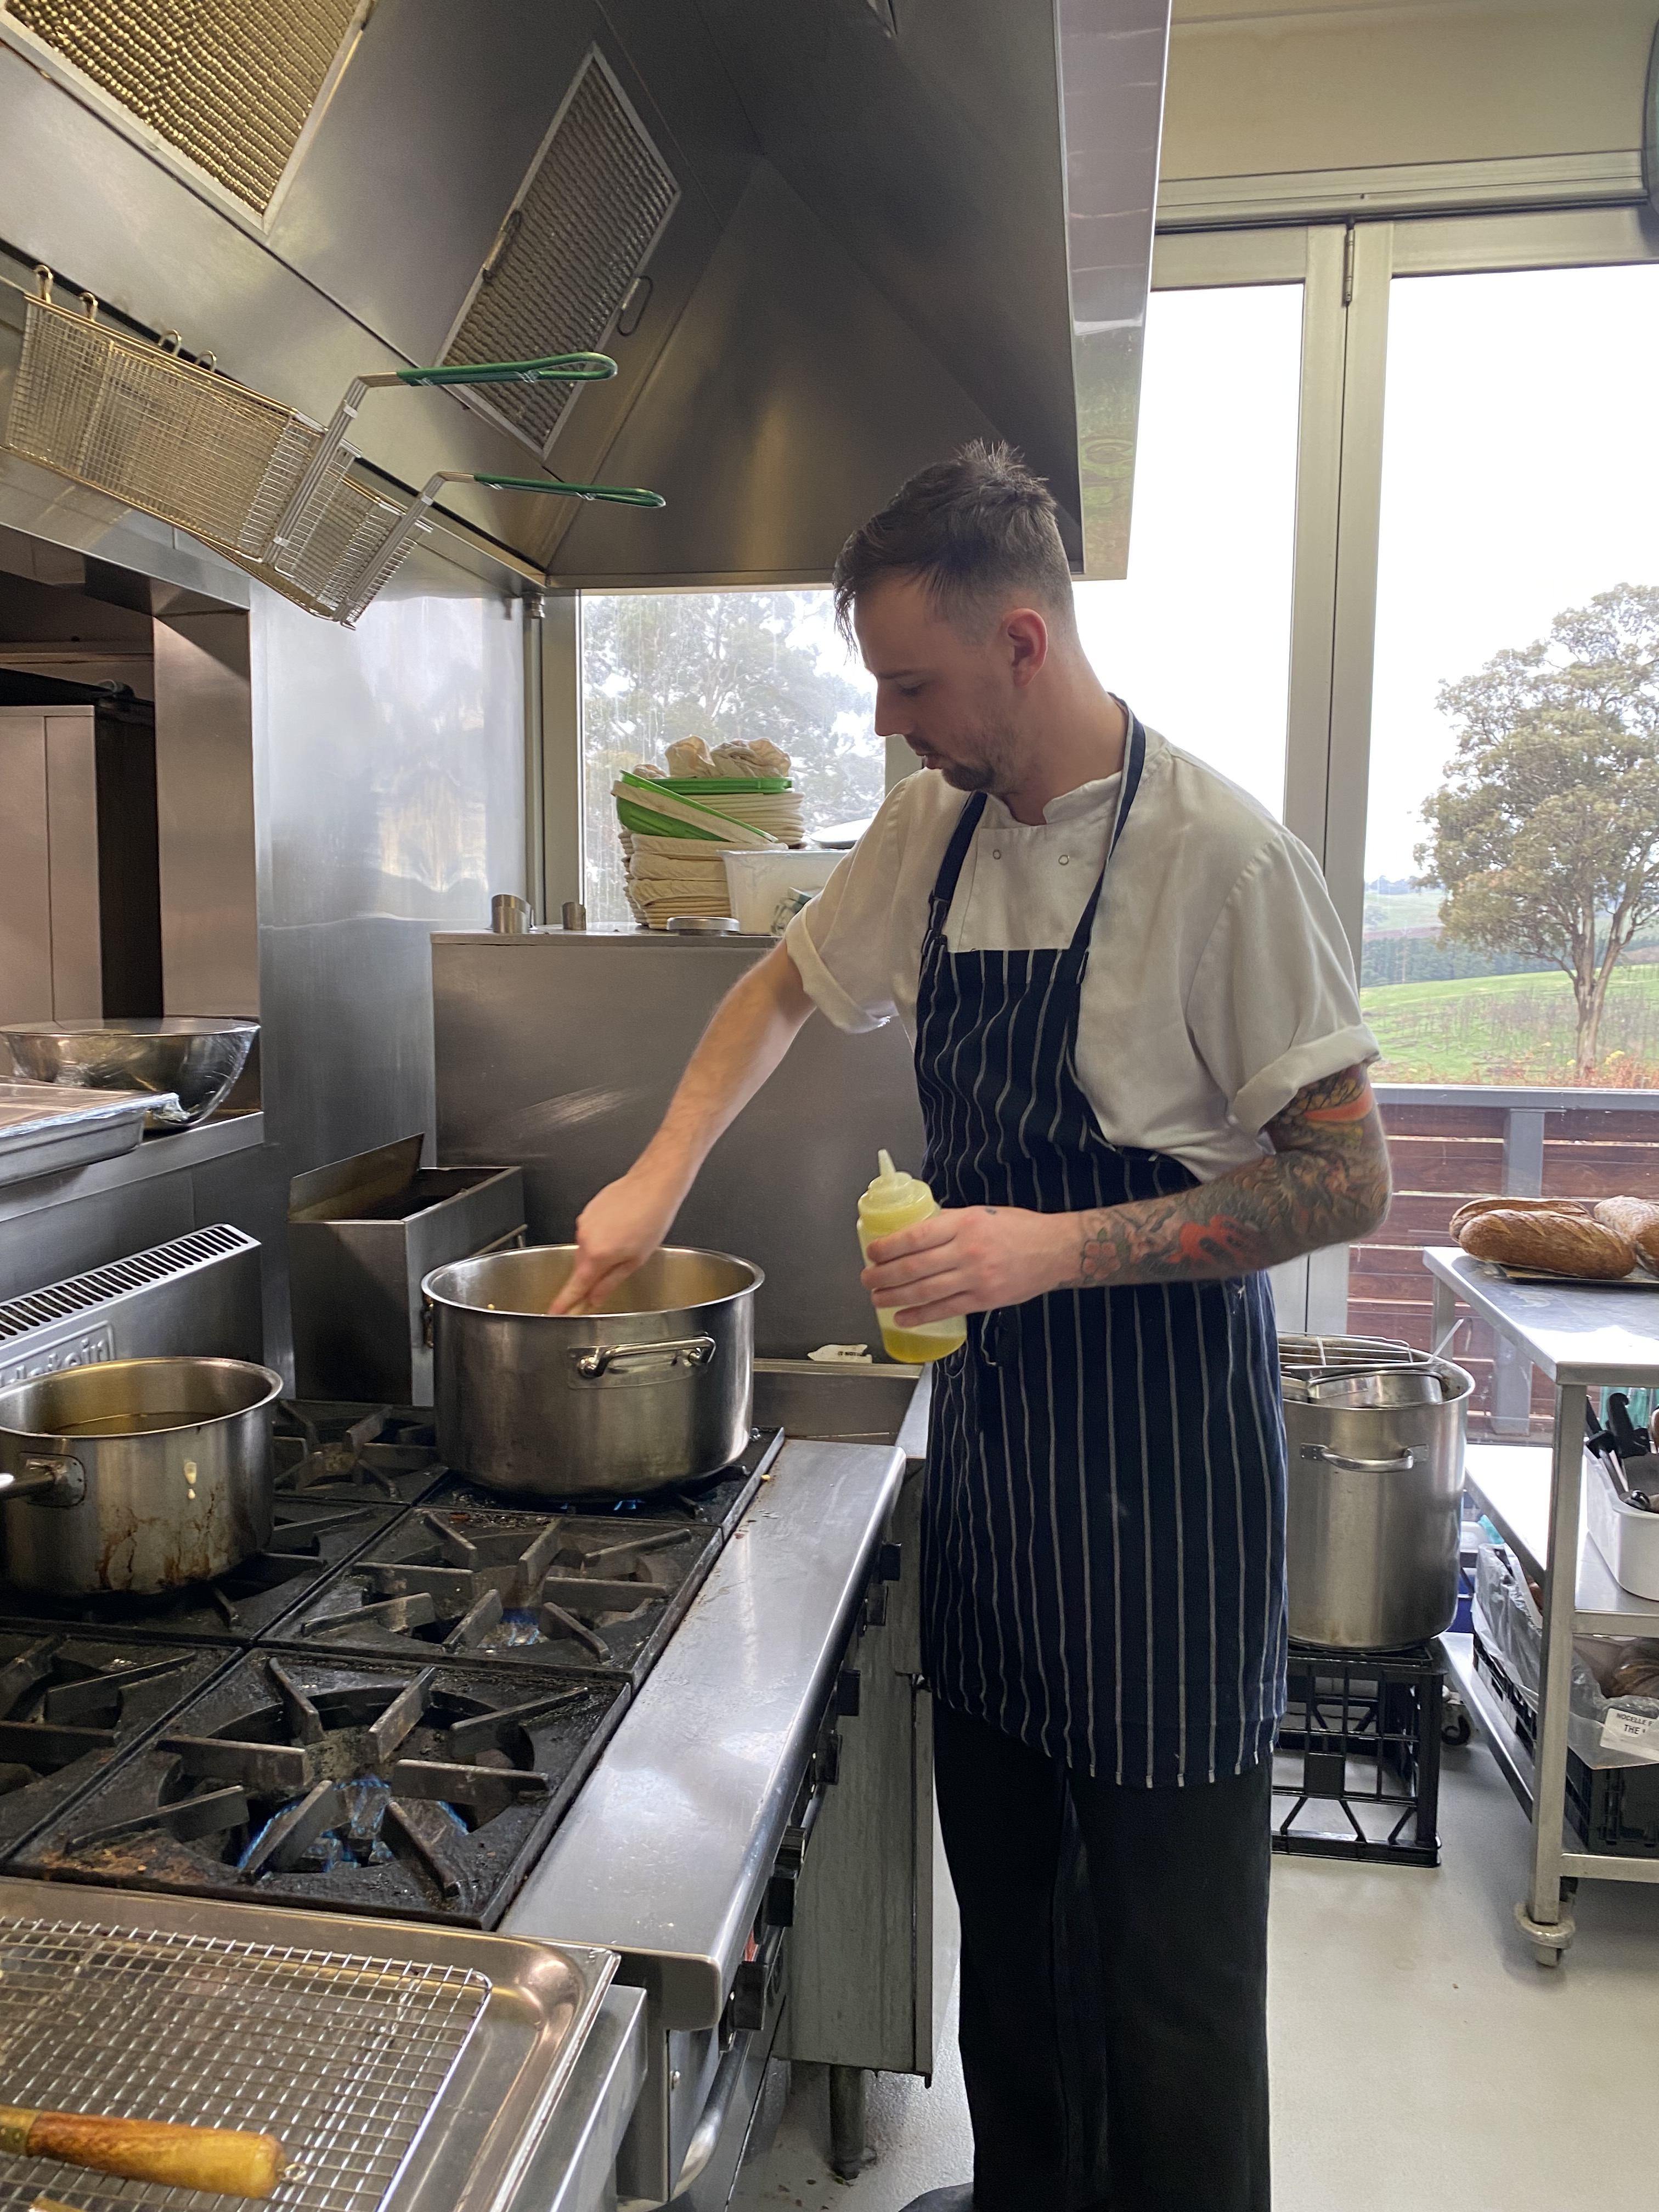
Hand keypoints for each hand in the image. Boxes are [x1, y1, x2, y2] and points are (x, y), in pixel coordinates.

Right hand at [550, 1163, 684, 1313]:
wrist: (652, 1185)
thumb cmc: (651, 1220)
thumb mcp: (635, 1261)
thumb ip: (610, 1283)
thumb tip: (595, 1299)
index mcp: (597, 1255)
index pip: (575, 1286)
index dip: (564, 1302)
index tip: (555, 1312)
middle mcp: (585, 1239)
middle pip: (582, 1268)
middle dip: (595, 1273)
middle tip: (618, 1266)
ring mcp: (584, 1223)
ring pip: (586, 1249)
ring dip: (600, 1252)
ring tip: (627, 1240)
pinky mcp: (587, 1211)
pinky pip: (590, 1232)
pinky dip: (601, 1236)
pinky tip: (621, 1228)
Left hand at [862, 1206, 1071, 1326]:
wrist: (1056, 1250)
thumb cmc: (1019, 1228)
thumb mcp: (981, 1213)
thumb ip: (949, 1222)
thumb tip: (916, 1230)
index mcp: (963, 1223)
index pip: (915, 1236)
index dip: (889, 1247)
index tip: (872, 1252)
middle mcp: (967, 1251)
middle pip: (914, 1266)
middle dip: (884, 1275)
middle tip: (866, 1278)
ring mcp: (975, 1278)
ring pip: (925, 1291)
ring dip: (895, 1297)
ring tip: (876, 1298)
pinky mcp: (984, 1299)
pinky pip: (945, 1310)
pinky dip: (920, 1316)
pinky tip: (903, 1317)